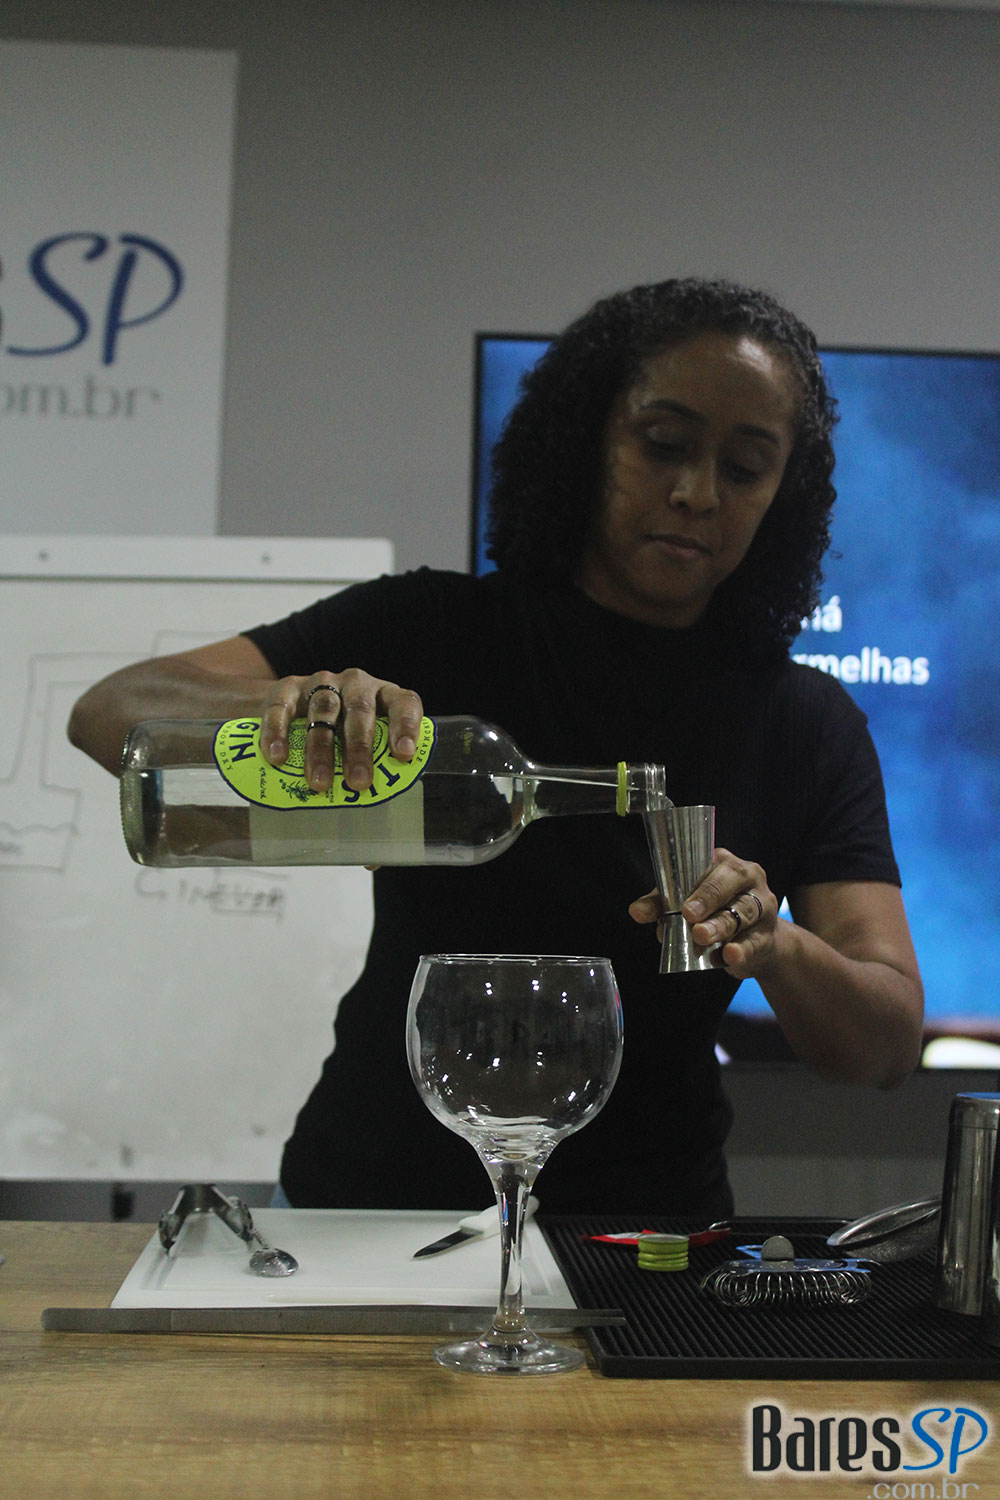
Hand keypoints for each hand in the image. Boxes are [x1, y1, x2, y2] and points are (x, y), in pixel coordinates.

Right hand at [258, 669, 423, 791]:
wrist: (294, 704)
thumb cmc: (342, 731)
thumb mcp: (365, 739)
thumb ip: (373, 760)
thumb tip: (374, 804)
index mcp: (384, 695)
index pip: (403, 702)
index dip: (406, 725)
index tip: (404, 754)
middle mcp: (356, 684)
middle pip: (360, 710)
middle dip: (360, 748)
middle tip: (358, 782)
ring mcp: (322, 683)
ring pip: (323, 711)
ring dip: (321, 749)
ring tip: (320, 782)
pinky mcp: (288, 687)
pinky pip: (282, 707)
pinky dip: (278, 732)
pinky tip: (278, 757)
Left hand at [629, 848, 777, 976]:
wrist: (757, 942)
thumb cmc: (718, 912)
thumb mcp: (687, 903)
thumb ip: (661, 905)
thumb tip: (636, 911)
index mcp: (727, 865)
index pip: (711, 868)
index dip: (697, 886)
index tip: (683, 906)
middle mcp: (749, 880)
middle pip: (730, 886)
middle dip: (709, 901)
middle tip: (689, 917)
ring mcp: (762, 908)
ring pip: (743, 913)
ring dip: (720, 926)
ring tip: (701, 937)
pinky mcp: (767, 936)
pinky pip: (754, 942)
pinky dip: (740, 950)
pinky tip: (728, 955)